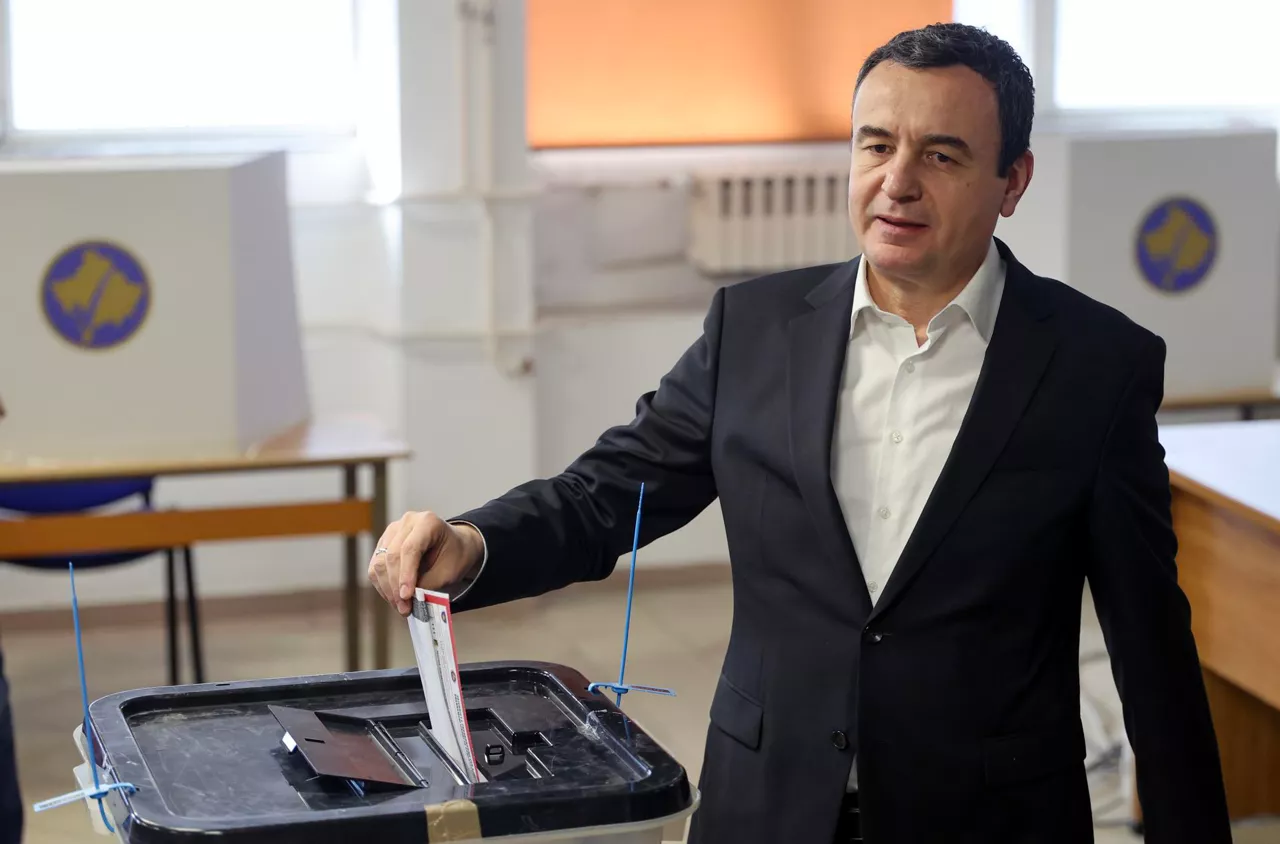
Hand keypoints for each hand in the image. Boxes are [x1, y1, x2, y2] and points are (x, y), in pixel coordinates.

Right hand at [367, 511, 484, 616]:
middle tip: (405, 609)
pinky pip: (375, 567)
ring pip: (379, 563)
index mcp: (428, 522)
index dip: (406, 575)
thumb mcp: (449, 571)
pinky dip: (383, 585)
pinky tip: (394, 598)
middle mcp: (407, 522)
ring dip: (387, 589)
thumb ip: (428, 584)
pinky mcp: (384, 543)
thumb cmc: (455, 556)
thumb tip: (406, 600)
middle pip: (392, 556)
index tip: (406, 596)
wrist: (454, 545)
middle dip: (396, 587)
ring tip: (401, 607)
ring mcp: (393, 531)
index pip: (410, 549)